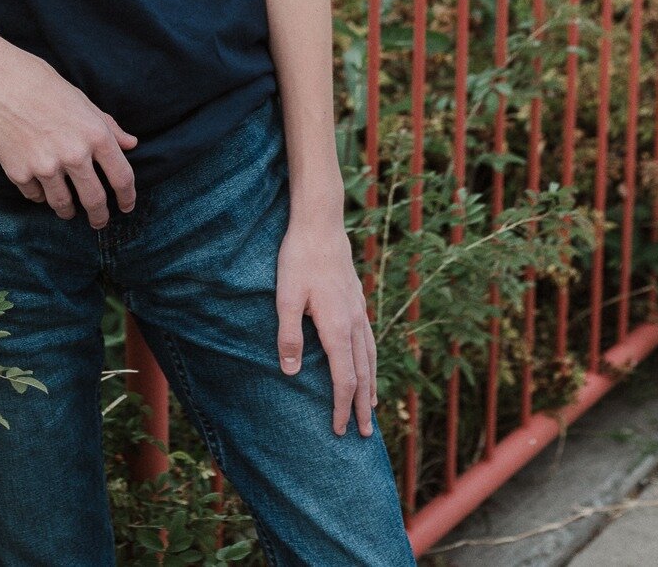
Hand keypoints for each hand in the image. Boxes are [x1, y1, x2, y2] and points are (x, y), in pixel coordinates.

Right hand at [0, 44, 137, 226]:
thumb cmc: (43, 85)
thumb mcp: (82, 101)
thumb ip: (107, 126)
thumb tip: (131, 144)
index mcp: (95, 134)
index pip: (121, 177)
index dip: (127, 197)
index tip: (126, 206)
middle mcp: (74, 154)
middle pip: (95, 200)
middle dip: (99, 216)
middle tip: (99, 222)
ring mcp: (45, 166)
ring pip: (63, 204)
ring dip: (67, 210)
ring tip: (68, 209)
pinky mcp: (19, 172)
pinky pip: (35, 196)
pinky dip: (39, 194)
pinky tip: (40, 187)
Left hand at [275, 209, 376, 436]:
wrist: (321, 224)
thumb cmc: (299, 259)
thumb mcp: (286, 297)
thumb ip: (288, 335)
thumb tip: (290, 372)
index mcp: (337, 327)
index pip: (345, 379)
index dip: (342, 407)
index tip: (338, 429)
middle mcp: (354, 323)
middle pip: (364, 374)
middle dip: (362, 405)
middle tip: (363, 433)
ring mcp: (359, 311)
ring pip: (370, 357)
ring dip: (371, 385)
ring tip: (372, 407)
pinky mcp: (357, 300)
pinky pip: (368, 340)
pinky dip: (370, 360)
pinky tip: (366, 363)